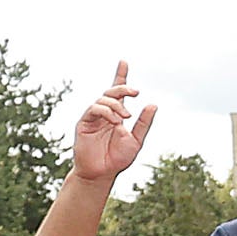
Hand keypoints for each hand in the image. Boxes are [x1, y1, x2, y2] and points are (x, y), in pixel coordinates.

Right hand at [70, 60, 156, 186]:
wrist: (102, 173)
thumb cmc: (117, 158)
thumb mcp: (136, 140)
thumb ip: (144, 123)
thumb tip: (153, 104)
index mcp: (117, 115)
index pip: (117, 92)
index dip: (120, 76)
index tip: (123, 61)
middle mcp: (104, 113)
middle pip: (111, 91)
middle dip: (123, 87)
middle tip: (136, 92)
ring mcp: (93, 117)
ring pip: (103, 99)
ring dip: (117, 105)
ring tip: (125, 118)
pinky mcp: (84, 123)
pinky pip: (93, 109)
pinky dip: (106, 111)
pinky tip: (115, 121)